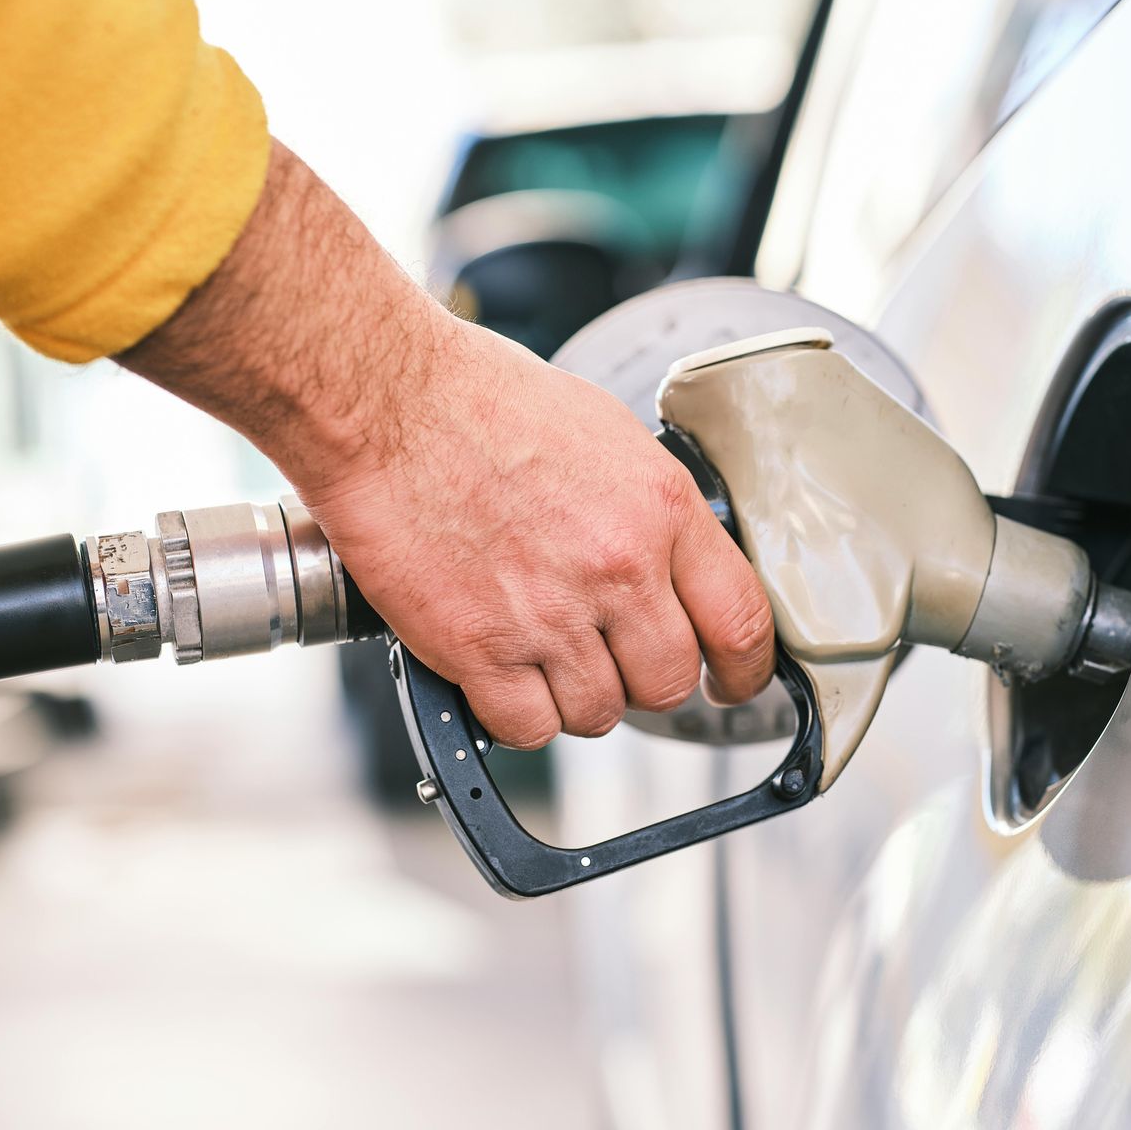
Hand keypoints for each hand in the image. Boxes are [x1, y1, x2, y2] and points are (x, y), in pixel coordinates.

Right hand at [118, 141, 774, 746]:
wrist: (385, 402)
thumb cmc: (480, 401)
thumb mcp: (606, 435)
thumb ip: (650, 510)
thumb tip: (672, 564)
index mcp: (662, 509)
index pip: (742, 623)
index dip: (745, 672)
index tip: (731, 682)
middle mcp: (619, 568)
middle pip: (669, 683)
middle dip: (643, 680)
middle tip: (610, 659)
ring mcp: (550, 615)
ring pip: (598, 714)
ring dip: (574, 697)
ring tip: (539, 652)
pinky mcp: (480, 650)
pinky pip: (527, 729)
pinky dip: (514, 714)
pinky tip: (498, 673)